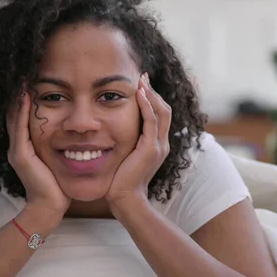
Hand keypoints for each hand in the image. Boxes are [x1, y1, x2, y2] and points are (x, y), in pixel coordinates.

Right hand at [6, 90, 70, 215]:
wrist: (49, 208)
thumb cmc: (58, 186)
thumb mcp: (58, 161)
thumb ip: (61, 147)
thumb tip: (76, 136)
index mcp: (26, 147)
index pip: (24, 118)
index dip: (26, 100)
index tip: (32, 82)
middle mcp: (18, 147)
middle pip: (16, 114)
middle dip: (19, 95)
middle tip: (24, 74)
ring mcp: (17, 150)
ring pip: (15, 118)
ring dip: (19, 98)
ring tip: (23, 79)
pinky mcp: (21, 155)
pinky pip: (20, 128)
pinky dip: (23, 111)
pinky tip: (26, 96)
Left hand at [106, 73, 171, 206]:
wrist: (125, 199)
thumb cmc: (120, 181)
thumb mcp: (125, 157)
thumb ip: (125, 144)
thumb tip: (111, 132)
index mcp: (157, 145)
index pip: (160, 115)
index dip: (153, 99)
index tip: (141, 85)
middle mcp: (162, 144)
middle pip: (165, 109)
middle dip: (154, 91)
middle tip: (142, 77)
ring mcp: (158, 146)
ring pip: (161, 112)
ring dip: (151, 94)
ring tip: (141, 80)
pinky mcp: (150, 149)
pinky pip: (152, 122)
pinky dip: (147, 106)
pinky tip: (139, 94)